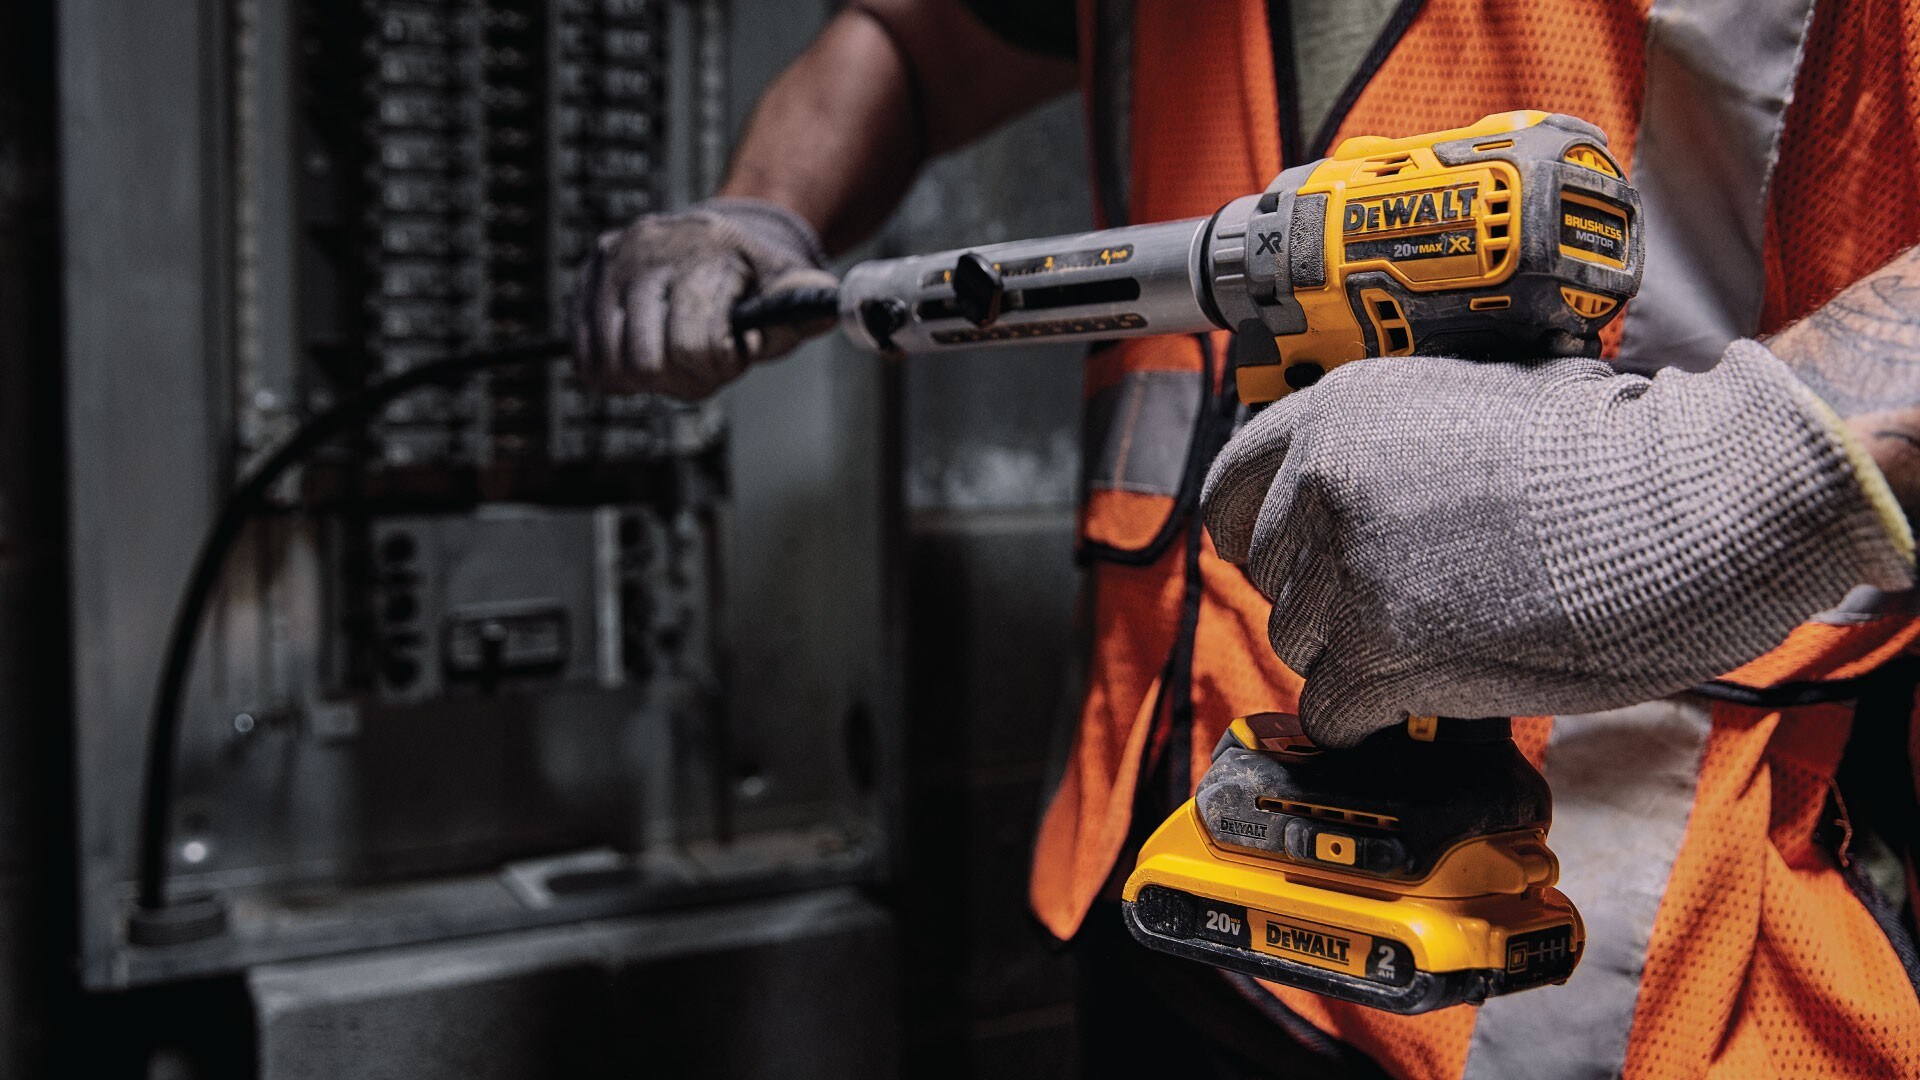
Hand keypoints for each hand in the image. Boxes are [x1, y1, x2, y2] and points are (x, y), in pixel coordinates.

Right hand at [571, 198, 838, 399]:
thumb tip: (827, 312)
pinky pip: (585, 355)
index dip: (720, 367)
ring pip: (612, 363)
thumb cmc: (756, 275)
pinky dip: (615, 374)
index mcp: (707, 250)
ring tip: (676, 362)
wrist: (721, 236)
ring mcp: (612, 264)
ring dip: (648, 381)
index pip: (697, 345)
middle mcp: (651, 249)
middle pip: (649, 361)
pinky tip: (645, 360)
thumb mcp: (791, 287)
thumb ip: (805, 307)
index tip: (735, 356)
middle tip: (704, 369)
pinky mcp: (587, 280)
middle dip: (683, 380)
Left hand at [1201, 342, 1913, 747]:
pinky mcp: (1380, 654)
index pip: (1231, 484)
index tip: (1257, 553)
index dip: (1247, 529)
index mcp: (1341, 414)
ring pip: (1301, 645)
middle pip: (1274, 575)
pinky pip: (1332, 709)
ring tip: (1435, 638)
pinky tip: (1416, 696)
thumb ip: (1393, 445)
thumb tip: (1350, 488)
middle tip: (1395, 603)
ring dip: (1354, 654)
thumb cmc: (1610, 454)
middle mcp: (1326, 487)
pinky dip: (1366, 716)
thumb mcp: (1474, 402)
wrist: (1681, 510)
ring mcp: (1348, 573)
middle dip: (1323, 596)